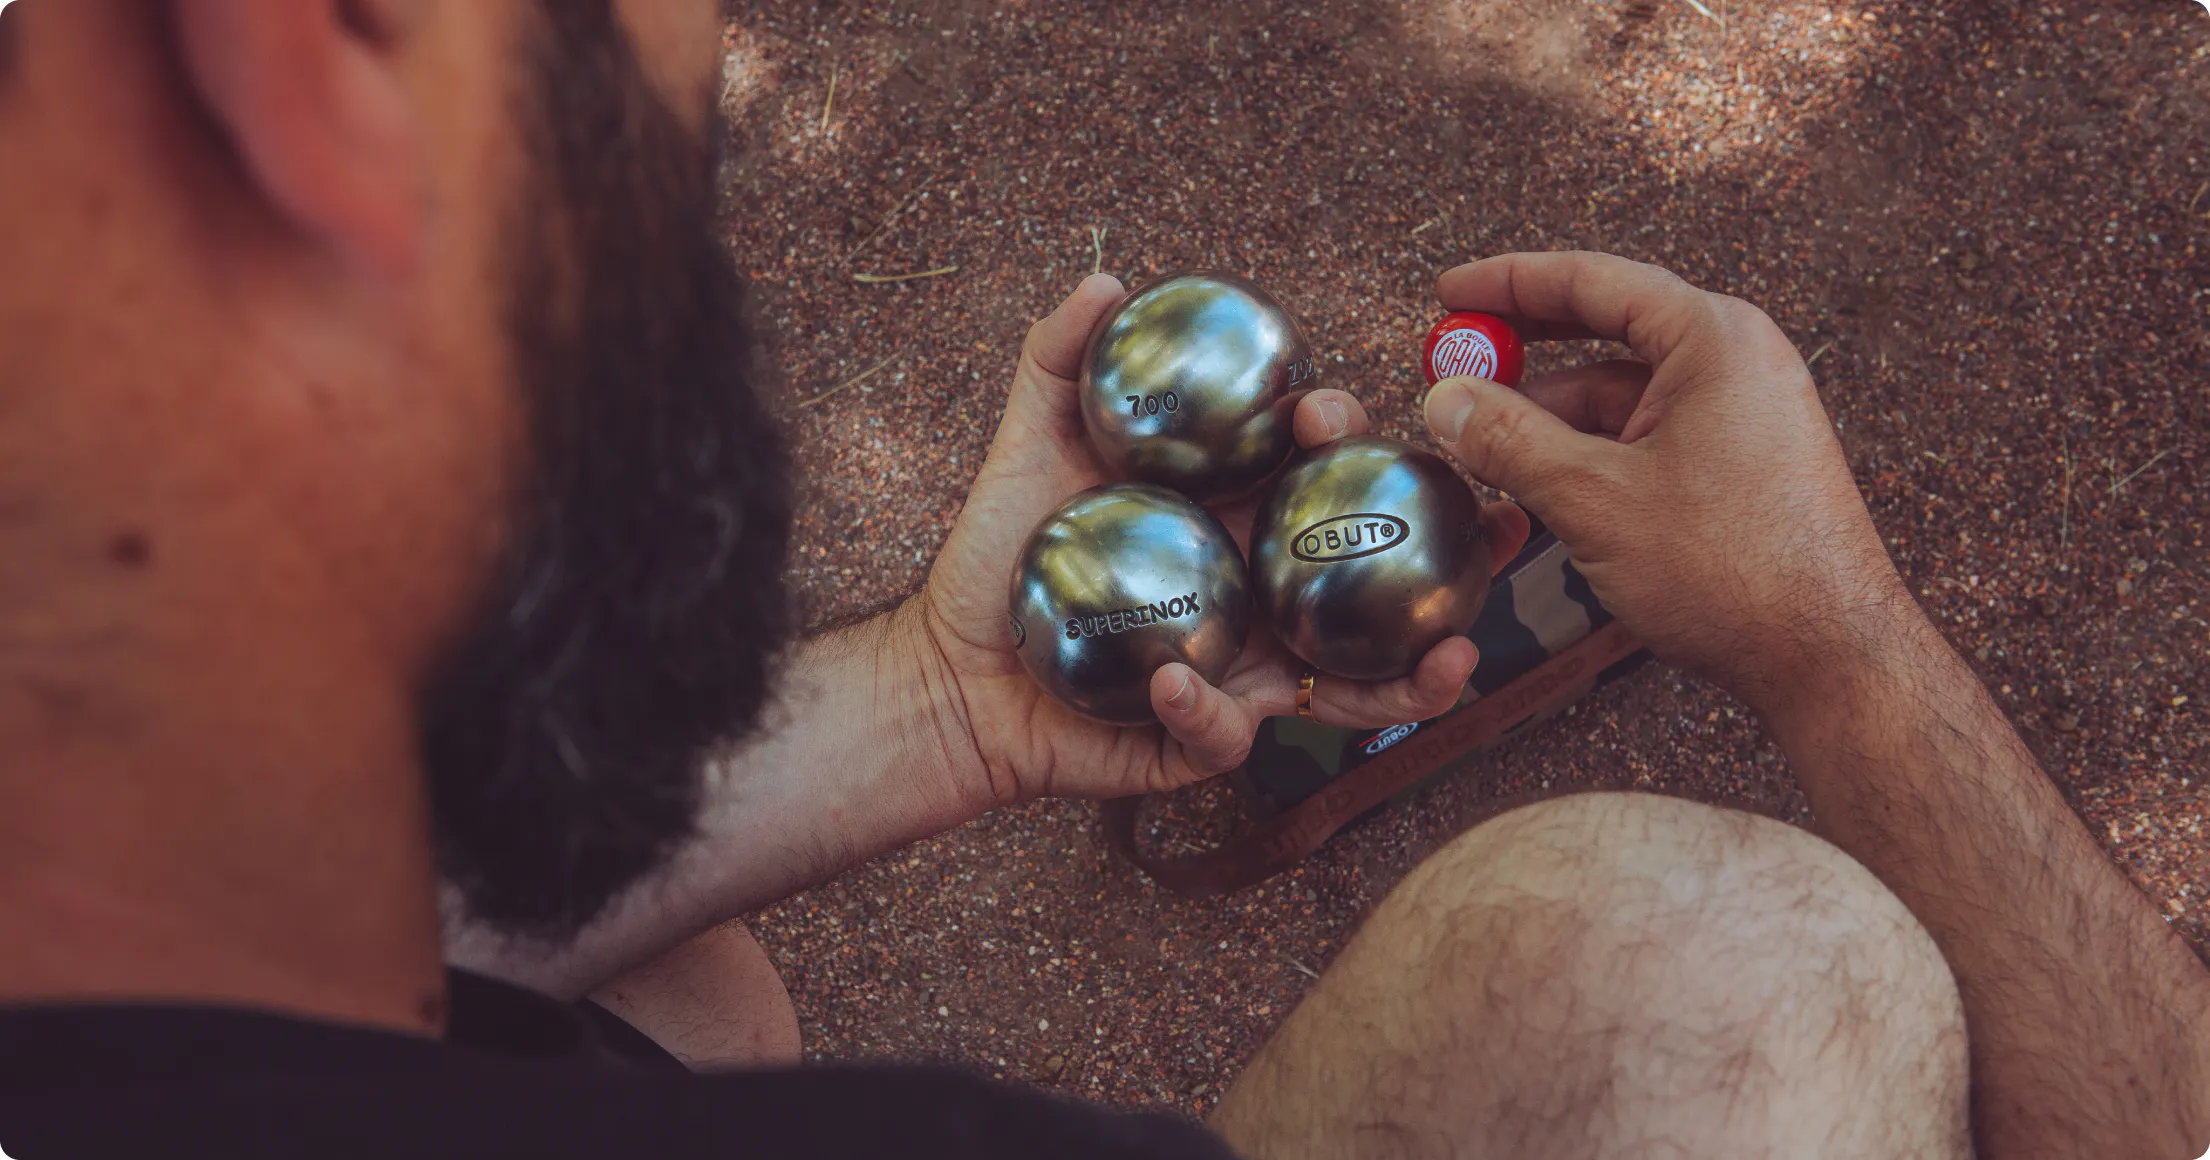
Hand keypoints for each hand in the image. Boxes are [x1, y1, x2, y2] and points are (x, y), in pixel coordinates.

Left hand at [915, 274, 1528, 805]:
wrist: (952, 669)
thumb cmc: (998, 554)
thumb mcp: (1026, 445)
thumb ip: (1058, 360)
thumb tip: (1107, 280)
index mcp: (1239, 520)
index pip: (1318, 471)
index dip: (1343, 436)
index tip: (1327, 412)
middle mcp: (1263, 595)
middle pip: (1379, 574)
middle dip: (1456, 551)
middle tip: (1501, 526)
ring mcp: (1247, 671)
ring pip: (1357, 681)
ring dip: (1416, 677)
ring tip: (1454, 660)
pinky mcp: (1206, 739)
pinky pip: (1227, 733)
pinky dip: (1209, 713)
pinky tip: (1184, 686)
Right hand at [1420, 251, 1916, 714]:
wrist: (1826, 656)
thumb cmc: (1735, 570)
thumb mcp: (1593, 497)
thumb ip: (1508, 439)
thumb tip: (1445, 399)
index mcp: (1712, 339)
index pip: (1592, 280)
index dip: (1509, 284)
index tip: (1450, 293)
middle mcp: (1736, 361)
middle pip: (1607, 329)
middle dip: (1524, 349)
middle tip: (1455, 359)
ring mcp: (1743, 413)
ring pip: (1623, 392)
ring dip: (1550, 411)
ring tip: (1482, 441)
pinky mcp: (1741, 463)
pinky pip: (1649, 433)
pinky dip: (1590, 448)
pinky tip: (1540, 480)